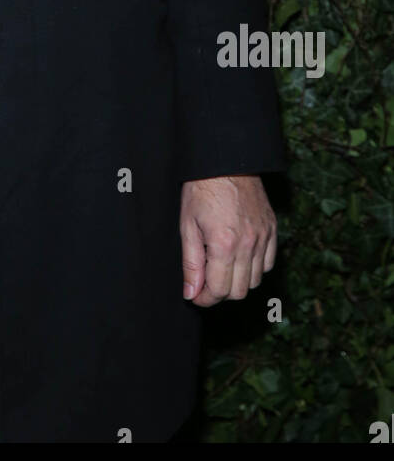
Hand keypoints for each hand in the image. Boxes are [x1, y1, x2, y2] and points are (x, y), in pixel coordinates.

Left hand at [180, 175, 276, 306]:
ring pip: (256, 280)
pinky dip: (255, 268)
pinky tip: (240, 258)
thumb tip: (191, 293)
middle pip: (239, 291)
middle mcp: (248, 244)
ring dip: (238, 282)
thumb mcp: (187, 225)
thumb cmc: (201, 190)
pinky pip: (269, 263)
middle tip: (206, 283)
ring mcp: (263, 237)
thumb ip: (191, 263)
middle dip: (220, 293)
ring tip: (221, 268)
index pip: (219, 290)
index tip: (196, 295)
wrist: (225, 161)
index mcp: (224, 244)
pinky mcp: (272, 229)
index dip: (205, 298)